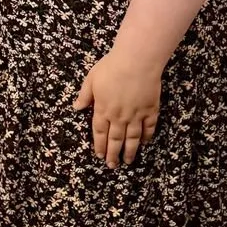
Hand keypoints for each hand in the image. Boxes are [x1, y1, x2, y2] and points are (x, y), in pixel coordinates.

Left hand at [74, 50, 161, 167]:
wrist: (137, 61)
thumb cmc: (111, 67)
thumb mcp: (91, 79)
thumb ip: (84, 95)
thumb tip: (76, 108)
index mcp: (103, 109)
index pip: (99, 133)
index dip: (99, 146)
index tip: (99, 156)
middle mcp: (119, 116)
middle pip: (115, 140)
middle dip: (113, 154)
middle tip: (112, 165)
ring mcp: (136, 115)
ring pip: (132, 138)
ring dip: (129, 151)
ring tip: (128, 161)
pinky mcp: (150, 110)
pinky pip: (148, 128)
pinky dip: (146, 137)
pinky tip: (144, 143)